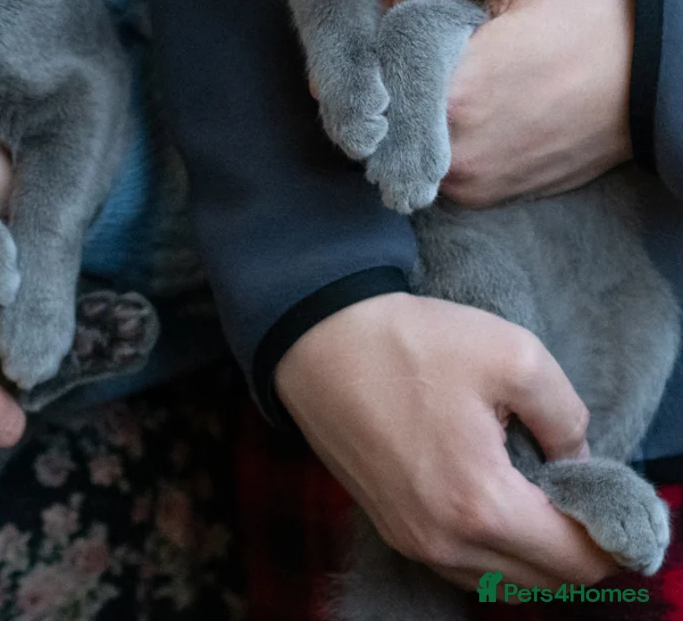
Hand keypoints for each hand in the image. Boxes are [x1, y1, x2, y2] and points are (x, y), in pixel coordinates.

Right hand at [276, 293, 615, 590]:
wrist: (316, 339)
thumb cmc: (408, 342)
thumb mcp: (510, 353)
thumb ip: (567, 415)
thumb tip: (574, 458)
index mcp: (480, 505)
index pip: (578, 561)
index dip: (606, 528)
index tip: (598, 482)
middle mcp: (444, 543)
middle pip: (545, 583)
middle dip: (572, 543)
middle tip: (568, 482)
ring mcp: (410, 540)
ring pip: (501, 580)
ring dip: (530, 549)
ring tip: (528, 486)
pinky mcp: (388, 526)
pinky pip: (461, 564)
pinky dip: (490, 545)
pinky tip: (485, 493)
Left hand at [375, 0, 633, 205]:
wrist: (655, 81)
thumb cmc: (586, 16)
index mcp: (454, 95)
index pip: (373, 71)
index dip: (374, 44)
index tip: (393, 25)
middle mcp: (452, 153)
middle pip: (382, 111)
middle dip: (388, 79)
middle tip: (420, 49)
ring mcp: (466, 182)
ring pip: (400, 141)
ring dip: (408, 112)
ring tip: (448, 77)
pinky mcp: (481, 197)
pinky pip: (429, 164)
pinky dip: (432, 137)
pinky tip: (463, 107)